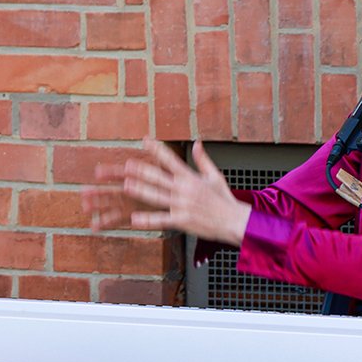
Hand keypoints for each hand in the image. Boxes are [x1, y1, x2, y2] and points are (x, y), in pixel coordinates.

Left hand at [89, 138, 251, 246]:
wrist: (235, 221)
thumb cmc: (224, 199)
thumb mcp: (215, 176)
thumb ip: (202, 159)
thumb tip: (197, 142)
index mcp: (191, 177)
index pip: (170, 159)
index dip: (157, 149)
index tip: (144, 140)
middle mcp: (184, 190)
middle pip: (159, 177)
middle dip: (142, 170)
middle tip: (126, 164)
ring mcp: (182, 205)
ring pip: (157, 197)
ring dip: (141, 191)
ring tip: (126, 186)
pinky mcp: (182, 221)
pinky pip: (162, 220)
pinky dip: (148, 220)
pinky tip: (135, 219)